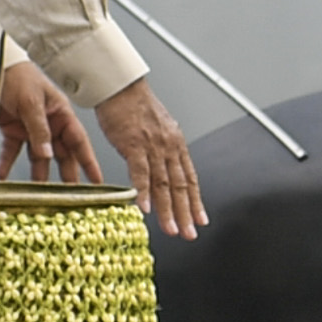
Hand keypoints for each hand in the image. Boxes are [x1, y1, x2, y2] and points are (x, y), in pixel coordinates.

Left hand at [0, 62, 100, 183]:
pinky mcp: (13, 131)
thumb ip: (39, 128)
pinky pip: (13, 153)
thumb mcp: (31, 101)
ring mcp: (31, 129)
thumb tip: (47, 154)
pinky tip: (3, 176)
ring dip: (37, 174)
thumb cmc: (18, 76)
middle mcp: (49, 124)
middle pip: (61, 155)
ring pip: (38, 158)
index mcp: (61, 114)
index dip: (89, 162)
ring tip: (35, 194)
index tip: (98, 182)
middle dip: (65, 176)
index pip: (79, 142)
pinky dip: (8, 164)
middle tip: (68, 197)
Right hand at [101, 80, 208, 238]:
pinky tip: (147, 209)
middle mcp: (169, 147)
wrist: (121, 87)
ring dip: (168, 210)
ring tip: (172, 229)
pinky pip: (141, 172)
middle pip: (180, 186)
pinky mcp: (134, 144)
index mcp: (175, 144)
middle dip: (186, 213)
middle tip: (190, 234)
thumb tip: (162, 171)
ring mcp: (153, 146)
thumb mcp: (156, 130)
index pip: (190, 178)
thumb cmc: (134, 107)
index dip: (195, 201)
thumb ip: (160, 151)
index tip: (200, 220)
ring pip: (164, 184)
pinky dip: (144, 192)